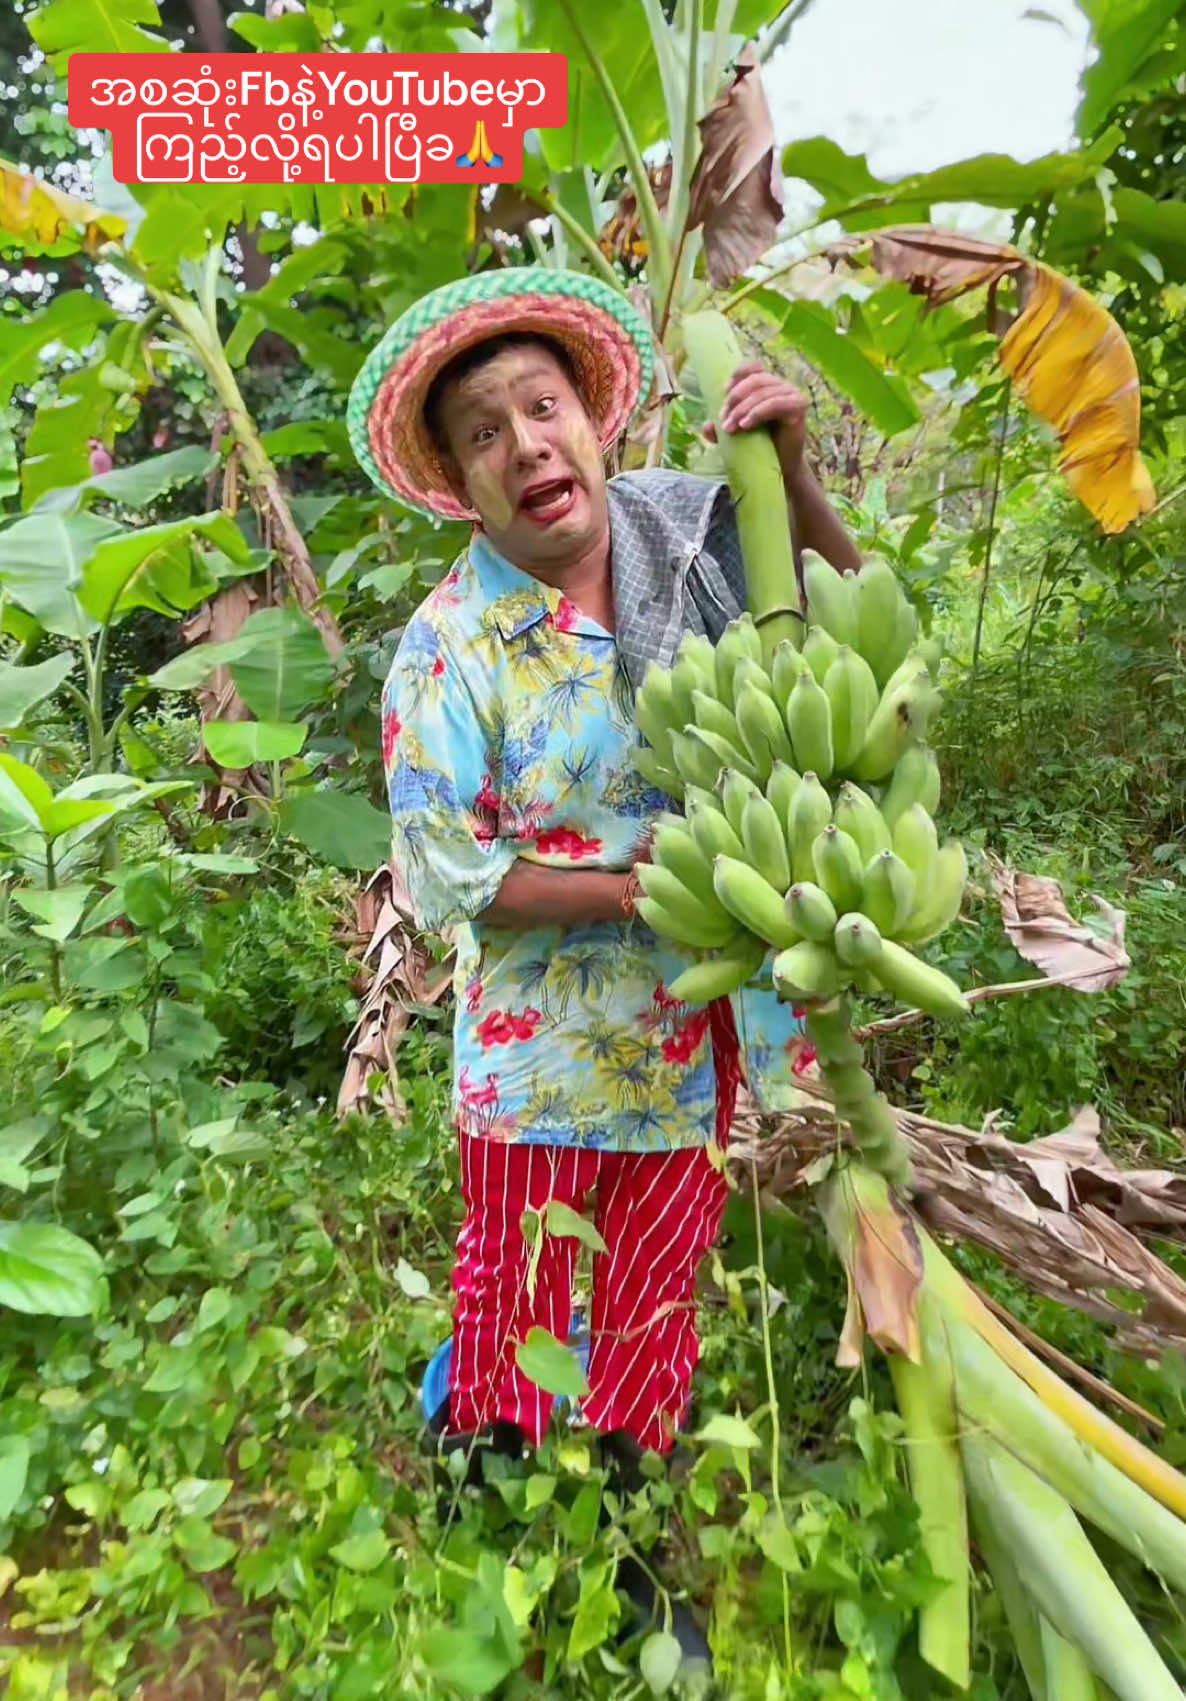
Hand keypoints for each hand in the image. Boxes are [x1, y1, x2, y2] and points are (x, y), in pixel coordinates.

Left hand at [703, 360, 807, 484]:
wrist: (780, 467)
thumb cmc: (759, 447)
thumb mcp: (735, 434)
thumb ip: (720, 427)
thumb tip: (707, 427)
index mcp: (767, 385)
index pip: (753, 367)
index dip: (737, 376)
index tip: (723, 393)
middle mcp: (781, 386)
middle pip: (755, 380)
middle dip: (734, 399)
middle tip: (723, 421)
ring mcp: (792, 394)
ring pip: (763, 393)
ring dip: (742, 409)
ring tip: (730, 428)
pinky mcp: (798, 407)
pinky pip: (775, 403)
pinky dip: (757, 412)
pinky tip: (745, 425)